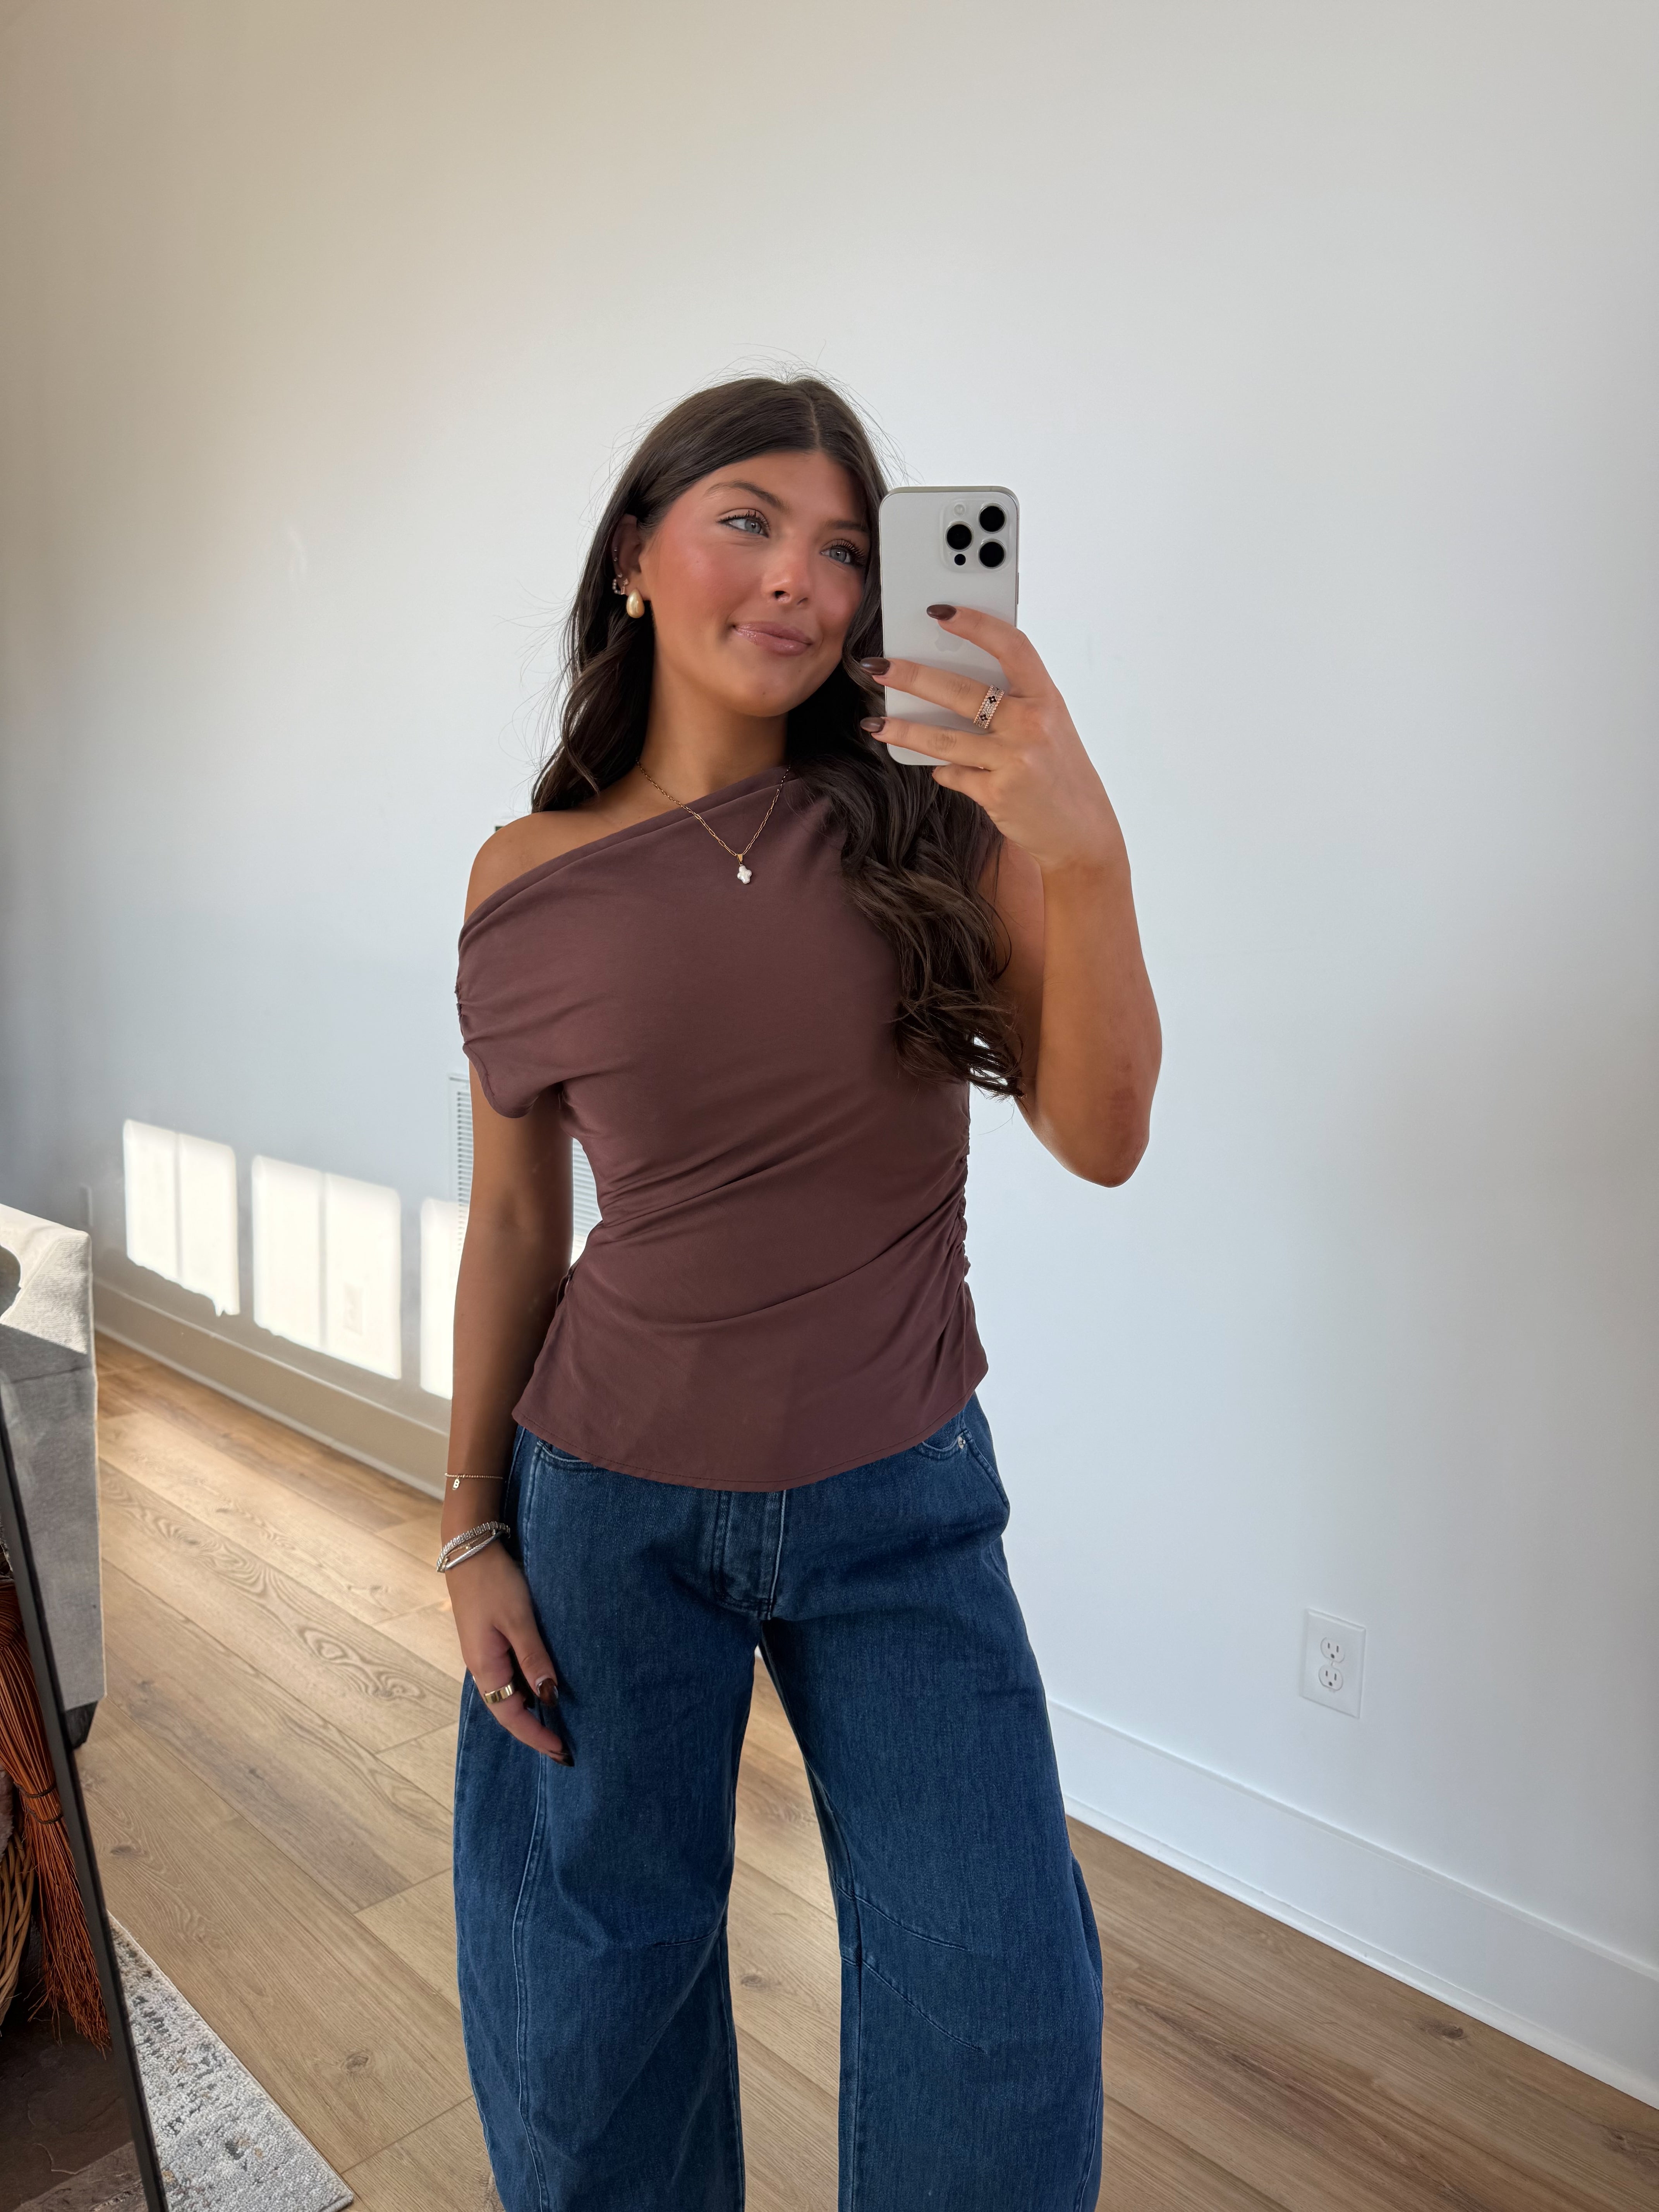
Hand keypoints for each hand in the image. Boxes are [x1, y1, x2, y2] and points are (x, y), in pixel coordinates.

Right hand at [446, 1540, 571, 1762]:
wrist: (469, 1550)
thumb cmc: (494, 1582)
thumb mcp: (519, 1619)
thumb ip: (534, 1658)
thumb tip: (550, 1697)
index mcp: (486, 1667)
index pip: (512, 1716)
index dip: (536, 1736)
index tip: (563, 1751)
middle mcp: (482, 1668)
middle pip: (508, 1711)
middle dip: (534, 1731)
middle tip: (564, 1746)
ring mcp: (484, 1655)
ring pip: (508, 1694)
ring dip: (531, 1711)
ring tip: (559, 1723)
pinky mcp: (488, 1642)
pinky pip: (508, 1677)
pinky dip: (526, 1689)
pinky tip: (544, 1687)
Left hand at [861, 606, 1122, 876]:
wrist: (1081, 831)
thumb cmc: (1060, 773)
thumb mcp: (1049, 726)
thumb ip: (1014, 702)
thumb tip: (952, 683)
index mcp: (1047, 698)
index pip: (1012, 646)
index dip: (976, 625)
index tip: (940, 612)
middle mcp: (1033, 724)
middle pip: (962, 692)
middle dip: (912, 677)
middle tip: (878, 667)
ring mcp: (1015, 759)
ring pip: (944, 739)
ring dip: (904, 731)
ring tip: (875, 725)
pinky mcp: (998, 793)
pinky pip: (954, 775)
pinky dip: (943, 771)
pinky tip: (937, 769)